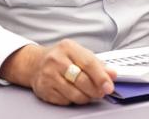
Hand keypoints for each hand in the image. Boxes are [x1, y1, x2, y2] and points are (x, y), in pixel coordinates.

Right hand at [0, 39, 116, 105]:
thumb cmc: (61, 58)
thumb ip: (97, 64)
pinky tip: (73, 93)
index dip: (101, 77)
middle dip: (95, 90)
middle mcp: (56, 60)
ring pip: (74, 93)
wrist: (35, 63)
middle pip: (82, 80)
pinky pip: (65, 100)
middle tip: (101, 92)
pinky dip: (73, 99)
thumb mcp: (79, 54)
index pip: (88, 63)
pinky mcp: (44, 89)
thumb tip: (112, 74)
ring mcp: (48, 75)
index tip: (109, 86)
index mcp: (68, 47)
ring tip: (88, 93)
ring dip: (86, 97)